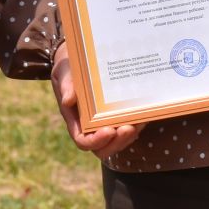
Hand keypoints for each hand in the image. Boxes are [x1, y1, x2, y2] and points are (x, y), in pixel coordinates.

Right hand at [50, 42, 140, 159]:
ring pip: (118, 140)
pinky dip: (137, 123)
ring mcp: (105, 122)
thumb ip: (67, 86)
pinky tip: (145, 113)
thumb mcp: (64, 73)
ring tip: (139, 121)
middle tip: (128, 128)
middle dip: (117, 142)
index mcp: (75, 121)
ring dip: (130, 135)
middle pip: (104, 148)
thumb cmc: (70, 69)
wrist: (80, 60)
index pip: (83, 141)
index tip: (109, 130)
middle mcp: (90, 126)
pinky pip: (128, 126)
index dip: (96, 141)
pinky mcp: (118, 115)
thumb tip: (68, 100)